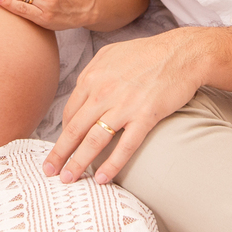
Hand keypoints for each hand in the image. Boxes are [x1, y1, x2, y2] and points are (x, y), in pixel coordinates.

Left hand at [42, 30, 202, 184]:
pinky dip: (111, 165)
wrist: (182, 53)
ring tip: (69, 179)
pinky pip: (124, 146)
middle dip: (59, 154)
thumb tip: (82, 88)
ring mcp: (124, 105)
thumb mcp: (112, 54)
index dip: (63, 133)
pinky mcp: (145, 116)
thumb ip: (93, 71)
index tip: (62, 147)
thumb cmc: (148, 53)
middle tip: (49, 171)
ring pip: (94, 141)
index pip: (70, 112)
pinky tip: (102, 178)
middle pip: (74, 129)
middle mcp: (103, 92)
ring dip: (78, 163)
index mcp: (92, 77)